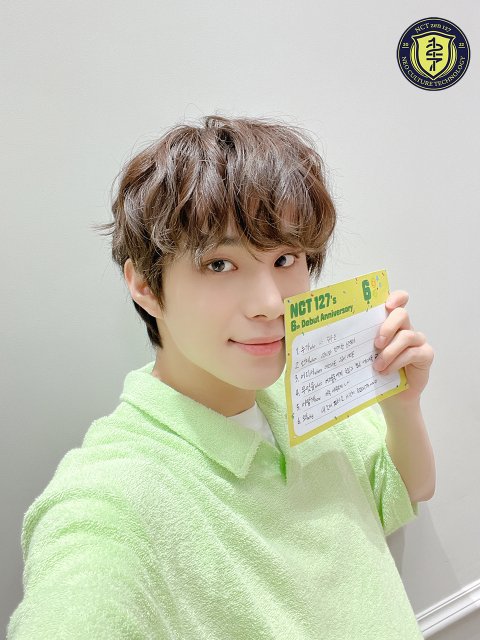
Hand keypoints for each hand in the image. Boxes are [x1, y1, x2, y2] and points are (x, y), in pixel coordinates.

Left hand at [373, 290, 433, 404]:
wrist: (392, 396)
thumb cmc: (378, 371)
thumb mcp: (368, 354)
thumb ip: (364, 342)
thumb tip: (345, 335)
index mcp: (391, 323)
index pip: (399, 301)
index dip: (396, 297)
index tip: (387, 305)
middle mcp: (406, 328)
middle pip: (402, 314)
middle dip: (388, 326)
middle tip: (376, 343)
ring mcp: (417, 341)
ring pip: (406, 336)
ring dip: (389, 351)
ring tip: (377, 366)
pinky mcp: (425, 354)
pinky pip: (413, 352)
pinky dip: (397, 362)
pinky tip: (387, 371)